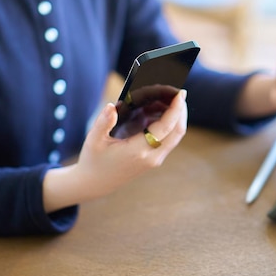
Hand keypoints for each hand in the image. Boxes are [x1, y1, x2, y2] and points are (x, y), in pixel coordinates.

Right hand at [42, 89, 187, 211]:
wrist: (96, 183)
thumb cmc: (94, 160)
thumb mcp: (94, 140)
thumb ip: (103, 122)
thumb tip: (111, 106)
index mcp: (138, 150)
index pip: (165, 127)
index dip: (175, 109)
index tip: (180, 93)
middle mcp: (151, 157)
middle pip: (177, 132)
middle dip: (181, 111)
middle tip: (179, 92)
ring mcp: (155, 159)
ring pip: (176, 136)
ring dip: (178, 118)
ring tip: (170, 100)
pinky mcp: (154, 159)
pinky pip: (169, 140)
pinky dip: (171, 125)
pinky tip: (161, 112)